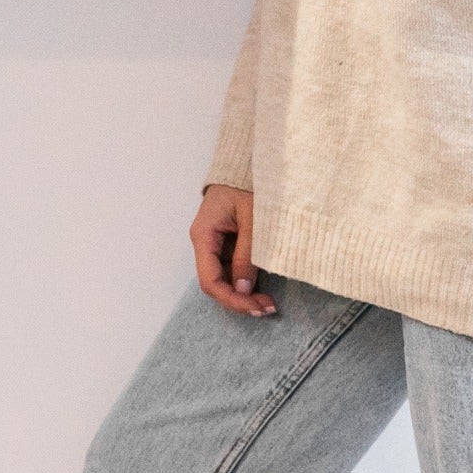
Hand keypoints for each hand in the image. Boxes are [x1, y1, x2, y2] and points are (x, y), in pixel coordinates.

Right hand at [191, 183, 275, 316]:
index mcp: (204, 235)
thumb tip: (243, 290)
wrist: (245, 164)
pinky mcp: (225, 243)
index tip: (257, 308)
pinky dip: (245, 282)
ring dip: (243, 294)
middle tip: (268, 308)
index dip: (232, 299)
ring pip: (223, 279)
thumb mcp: (253, 221)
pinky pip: (231, 269)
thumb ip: (247, 255)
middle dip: (239, 300)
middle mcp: (204, 242)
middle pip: (215, 283)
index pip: (210, 280)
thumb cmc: (247, 186)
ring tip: (269, 302)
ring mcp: (214, 243)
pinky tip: (262, 288)